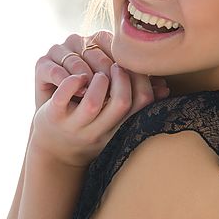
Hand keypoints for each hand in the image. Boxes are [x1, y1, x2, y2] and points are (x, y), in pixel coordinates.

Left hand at [30, 32, 170, 166]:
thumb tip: (164, 87)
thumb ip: (137, 105)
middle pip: (120, 104)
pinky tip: (77, 76)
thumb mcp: (115, 124)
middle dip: (123, 79)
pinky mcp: (53, 117)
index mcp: (117, 132)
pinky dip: (71, 82)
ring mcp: (74, 126)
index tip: (134, 70)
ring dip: (100, 81)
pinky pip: (63, 98)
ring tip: (99, 72)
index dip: (143, 83)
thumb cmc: (91, 131)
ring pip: (93, 102)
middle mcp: (97, 132)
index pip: (141, 106)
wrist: (54, 152)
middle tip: (117, 65)